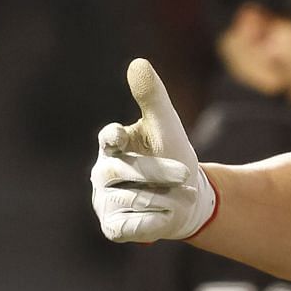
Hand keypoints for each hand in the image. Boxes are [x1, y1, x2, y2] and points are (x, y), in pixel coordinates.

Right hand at [91, 58, 215, 242]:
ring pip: (131, 200)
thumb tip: (138, 63)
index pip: (108, 139)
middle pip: (124, 171)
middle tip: (187, 175)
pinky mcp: (113, 227)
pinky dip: (154, 223)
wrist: (188, 200)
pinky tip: (168, 216)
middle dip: (158, 172)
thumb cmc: (173, 156)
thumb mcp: (166, 125)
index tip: (117, 136)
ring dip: (164, 198)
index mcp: (113, 144)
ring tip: (182, 196)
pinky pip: (130, 227)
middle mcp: (102, 172)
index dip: (113, 138)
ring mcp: (104, 201)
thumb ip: (152, 97)